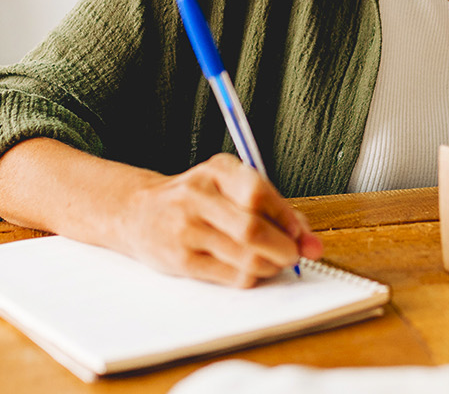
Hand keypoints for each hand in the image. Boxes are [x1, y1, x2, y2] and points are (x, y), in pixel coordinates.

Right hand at [111, 153, 322, 287]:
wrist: (137, 213)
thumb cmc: (194, 202)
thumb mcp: (228, 189)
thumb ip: (273, 210)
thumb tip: (310, 242)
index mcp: (216, 170)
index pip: (259, 194)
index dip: (287, 219)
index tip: (300, 234)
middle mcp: (197, 195)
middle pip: (252, 229)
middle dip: (283, 249)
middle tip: (291, 255)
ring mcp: (185, 228)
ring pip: (246, 257)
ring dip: (270, 266)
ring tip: (270, 263)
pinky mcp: (180, 258)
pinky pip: (231, 276)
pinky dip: (250, 277)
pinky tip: (247, 270)